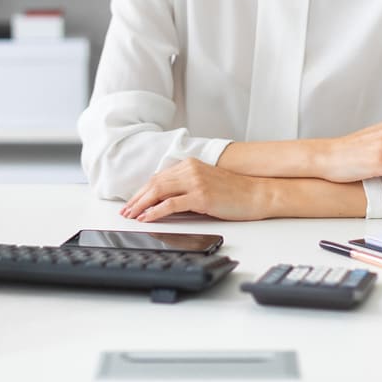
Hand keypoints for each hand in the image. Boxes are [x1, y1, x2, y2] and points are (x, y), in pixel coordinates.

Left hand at [120, 158, 269, 221]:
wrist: (256, 194)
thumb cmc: (233, 192)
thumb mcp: (205, 183)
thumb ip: (185, 187)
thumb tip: (163, 201)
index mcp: (190, 164)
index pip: (158, 177)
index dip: (142, 191)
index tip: (131, 202)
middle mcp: (190, 169)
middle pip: (155, 183)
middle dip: (137, 198)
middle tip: (125, 211)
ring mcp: (195, 181)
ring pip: (159, 191)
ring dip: (141, 204)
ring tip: (131, 215)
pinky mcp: (201, 196)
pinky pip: (171, 204)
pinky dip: (155, 211)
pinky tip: (147, 218)